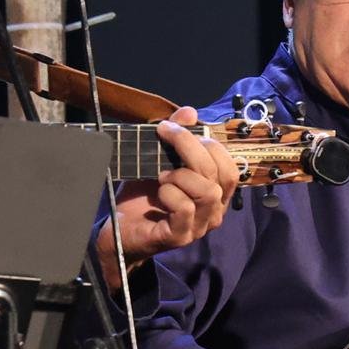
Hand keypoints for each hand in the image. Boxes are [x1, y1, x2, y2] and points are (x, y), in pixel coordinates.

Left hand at [95, 107, 238, 289]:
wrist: (119, 231)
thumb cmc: (143, 198)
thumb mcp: (159, 162)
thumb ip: (176, 139)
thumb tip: (190, 112)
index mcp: (215, 193)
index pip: (230, 167)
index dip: (208, 143)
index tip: (174, 128)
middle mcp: (213, 211)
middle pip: (219, 174)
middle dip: (190, 147)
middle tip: (164, 135)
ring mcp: (199, 226)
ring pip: (207, 192)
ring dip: (181, 175)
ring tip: (161, 174)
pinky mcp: (180, 237)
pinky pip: (185, 209)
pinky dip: (170, 194)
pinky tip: (158, 192)